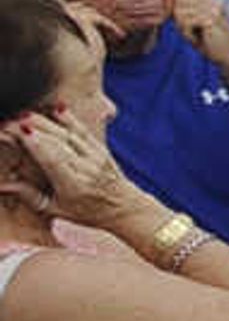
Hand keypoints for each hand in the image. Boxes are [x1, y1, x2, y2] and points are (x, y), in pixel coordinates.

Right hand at [6, 109, 158, 230]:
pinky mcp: (102, 150)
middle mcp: (87, 169)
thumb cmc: (85, 212)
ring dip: (47, 122)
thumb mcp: (55, 208)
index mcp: (74, 185)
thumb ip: (29, 195)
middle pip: (58, 143)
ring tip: (25, 114)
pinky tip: (57, 108)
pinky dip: (70, 119)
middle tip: (11, 121)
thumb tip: (2, 186)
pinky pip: (84, 132)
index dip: (36, 144)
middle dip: (34, 129)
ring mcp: (96, 157)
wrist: (124, 208)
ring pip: (70, 135)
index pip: (53, 159)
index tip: (18, 131)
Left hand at [165, 0, 228, 71]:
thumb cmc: (211, 40)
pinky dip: (187, 32)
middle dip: (177, 15)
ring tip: (194, 34)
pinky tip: (198, 37)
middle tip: (190, 29)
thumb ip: (187, 9)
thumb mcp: (198, 22)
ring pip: (180, 10)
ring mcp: (212, 9)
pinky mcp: (210, 19)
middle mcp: (210, 1)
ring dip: (182, 26)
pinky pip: (185, 21)